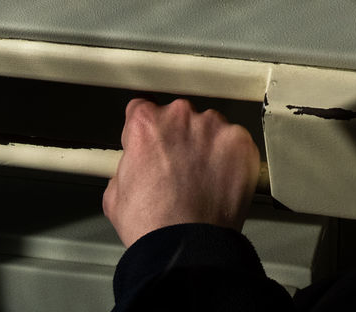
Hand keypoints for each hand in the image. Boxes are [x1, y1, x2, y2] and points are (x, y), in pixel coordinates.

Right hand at [103, 97, 259, 248]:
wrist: (187, 247)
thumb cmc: (154, 227)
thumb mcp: (115, 196)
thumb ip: (124, 168)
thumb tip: (130, 168)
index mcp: (146, 124)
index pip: (143, 108)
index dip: (146, 129)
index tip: (153, 140)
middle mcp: (180, 117)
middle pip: (179, 116)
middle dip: (178, 138)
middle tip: (177, 169)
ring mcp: (213, 128)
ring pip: (209, 128)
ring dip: (205, 146)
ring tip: (200, 180)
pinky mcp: (240, 143)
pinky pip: (234, 142)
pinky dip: (229, 158)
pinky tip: (219, 181)